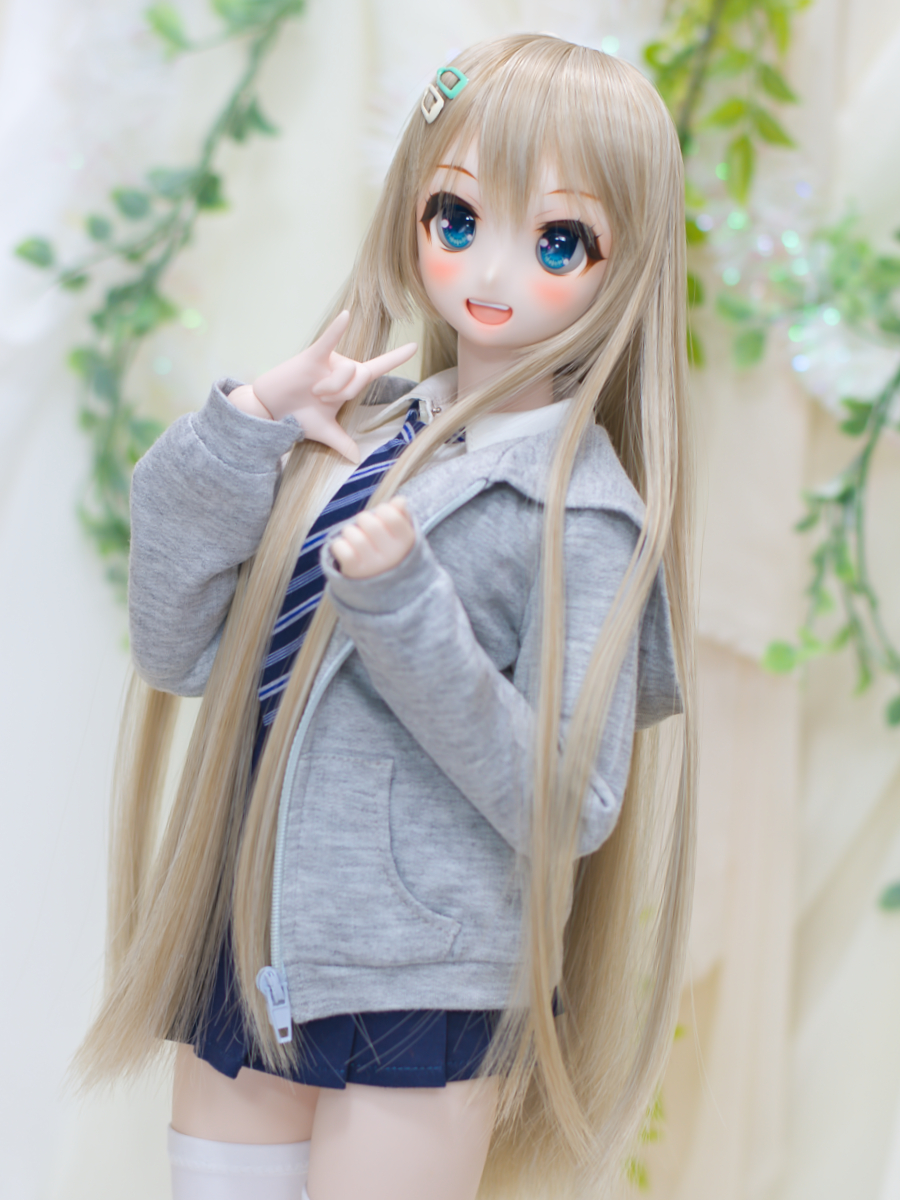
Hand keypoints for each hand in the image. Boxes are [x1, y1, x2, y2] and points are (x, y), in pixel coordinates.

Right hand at [229, 311, 416, 463]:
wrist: (271, 411)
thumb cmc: (298, 415)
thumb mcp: (325, 431)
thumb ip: (342, 442)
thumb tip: (356, 459)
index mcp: (348, 382)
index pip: (378, 368)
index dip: (396, 358)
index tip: (415, 346)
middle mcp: (341, 367)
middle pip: (360, 376)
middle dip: (344, 392)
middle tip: (321, 398)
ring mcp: (327, 360)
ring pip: (346, 371)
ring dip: (330, 387)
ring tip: (312, 390)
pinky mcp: (311, 355)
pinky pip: (329, 340)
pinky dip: (336, 329)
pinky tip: (346, 316)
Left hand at [330, 498, 415, 578]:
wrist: (388, 591)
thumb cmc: (393, 555)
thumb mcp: (403, 536)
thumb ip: (402, 516)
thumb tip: (399, 501)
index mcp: (406, 542)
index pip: (389, 514)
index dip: (383, 510)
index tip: (382, 519)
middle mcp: (391, 554)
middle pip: (367, 521)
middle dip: (363, 521)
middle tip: (366, 530)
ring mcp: (372, 564)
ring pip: (352, 533)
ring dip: (350, 533)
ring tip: (356, 541)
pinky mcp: (354, 572)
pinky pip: (340, 547)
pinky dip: (339, 545)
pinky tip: (346, 551)